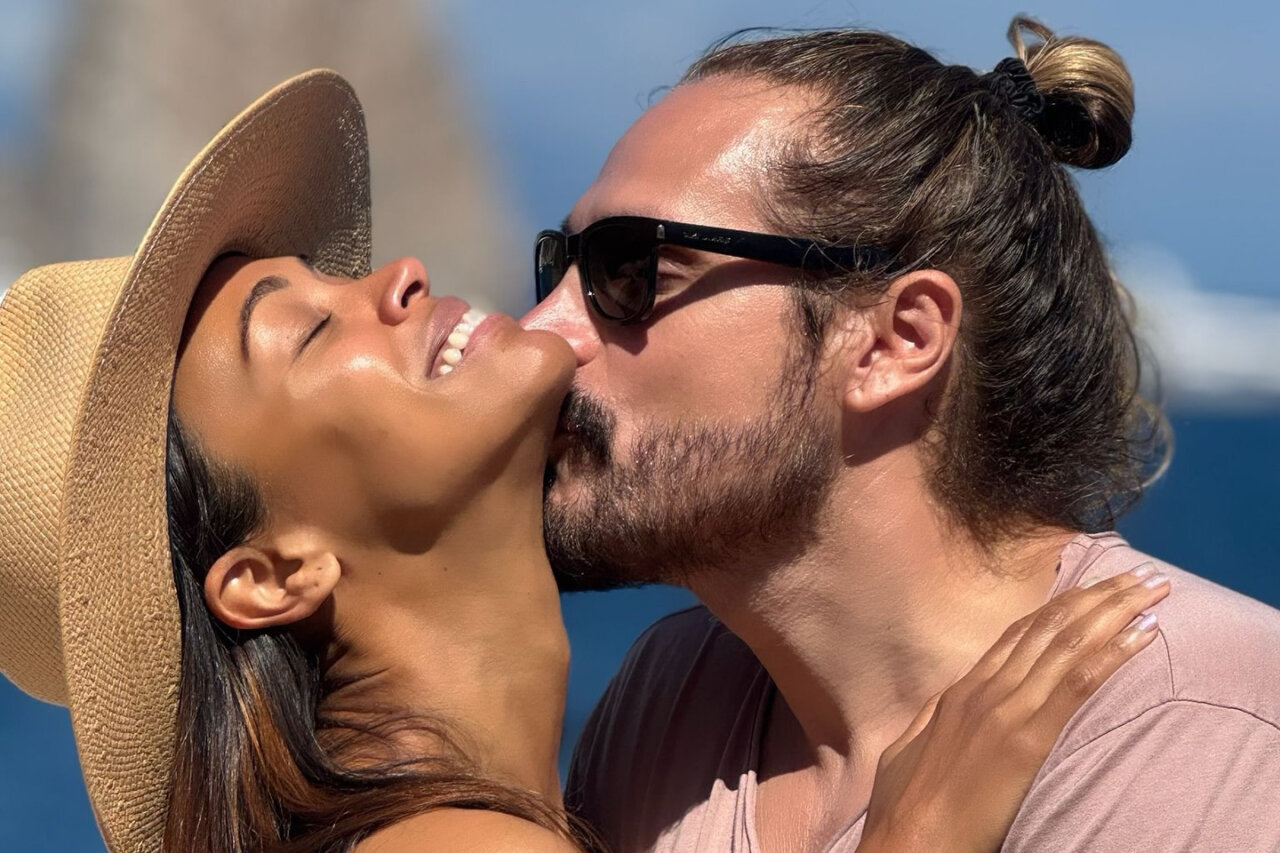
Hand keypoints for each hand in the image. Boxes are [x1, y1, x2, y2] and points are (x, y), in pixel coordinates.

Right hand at [858, 565, 1169, 852]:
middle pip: (1051, 628)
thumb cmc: (903, 806)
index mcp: (962, 691)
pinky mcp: (1026, 739)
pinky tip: (1143, 633)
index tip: (1095, 586)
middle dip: (1099, 596)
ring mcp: (1006, 710)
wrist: (906, 838)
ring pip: (1068, 644)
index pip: (1020, 634)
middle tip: (1139, 573)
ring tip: (1151, 590)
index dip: (1061, 606)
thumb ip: (937, 718)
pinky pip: (1077, 684)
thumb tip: (951, 701)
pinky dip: (1113, 654)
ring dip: (1116, 611)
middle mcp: (986, 689)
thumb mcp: (912, 747)